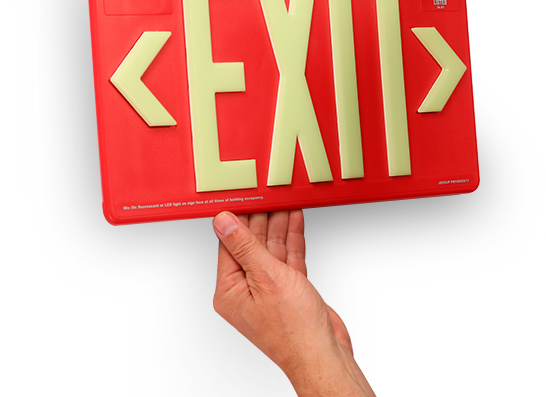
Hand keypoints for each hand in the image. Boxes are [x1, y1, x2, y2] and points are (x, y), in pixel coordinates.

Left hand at [213, 210, 375, 396]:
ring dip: (279, 224)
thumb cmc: (293, 329)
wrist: (323, 354)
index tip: (245, 195)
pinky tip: (295, 219)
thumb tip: (223, 222)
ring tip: (284, 198)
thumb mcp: (266, 277)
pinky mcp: (289, 290)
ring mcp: (269, 290)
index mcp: (230, 291)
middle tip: (268, 191)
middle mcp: (247, 290)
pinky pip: (288, 257)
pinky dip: (293, 238)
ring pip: (272, 248)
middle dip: (262, 217)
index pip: (230, 244)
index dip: (238, 217)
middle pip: (252, 243)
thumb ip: (246, 246)